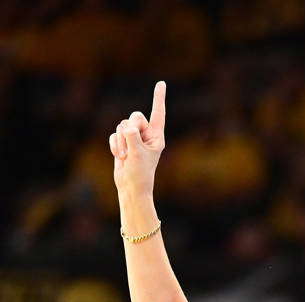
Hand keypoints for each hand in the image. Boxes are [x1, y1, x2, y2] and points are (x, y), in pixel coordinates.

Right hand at [109, 80, 166, 196]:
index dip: (158, 98)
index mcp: (156, 136)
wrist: (130, 187)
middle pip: (134, 116)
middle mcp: (145, 135)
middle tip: (131, 147)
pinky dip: (115, 145)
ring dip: (121, 141)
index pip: (158, 114)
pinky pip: (114, 134)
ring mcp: (133, 138)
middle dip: (130, 129)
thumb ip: (133, 137)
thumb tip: (127, 127)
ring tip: (126, 156)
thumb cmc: (140, 173)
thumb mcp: (137, 154)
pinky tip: (120, 157)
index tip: (161, 83)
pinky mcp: (122, 142)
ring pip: (122, 125)